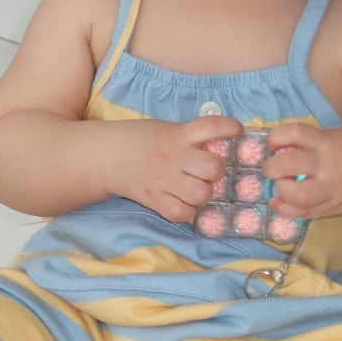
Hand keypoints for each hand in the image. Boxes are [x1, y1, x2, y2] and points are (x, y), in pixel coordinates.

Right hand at [102, 115, 242, 221]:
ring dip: (204, 193)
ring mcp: (165, 180)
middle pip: (213, 168)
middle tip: (207, 172)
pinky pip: (181, 213)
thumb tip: (215, 146)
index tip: (238, 131)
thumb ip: (186, 137)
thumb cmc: (135, 139)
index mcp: (177, 135)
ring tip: (195, 190)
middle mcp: (174, 157)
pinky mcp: (154, 199)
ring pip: (202, 194)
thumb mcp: (162, 129)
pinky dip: (187, 211)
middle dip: (216, 172)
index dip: (231, 128)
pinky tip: (183, 203)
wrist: (103, 155)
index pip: (211, 127)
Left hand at [263, 122, 341, 220]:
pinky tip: (278, 203)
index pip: (296, 133)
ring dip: (280, 190)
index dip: (276, 137)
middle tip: (270, 168)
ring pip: (297, 195)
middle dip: (271, 167)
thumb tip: (279, 147)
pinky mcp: (333, 206)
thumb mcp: (339, 136)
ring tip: (279, 186)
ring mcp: (331, 188)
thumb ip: (314, 141)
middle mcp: (328, 164)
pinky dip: (286, 209)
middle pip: (289, 165)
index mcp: (328, 141)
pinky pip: (305, 212)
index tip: (273, 142)